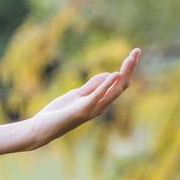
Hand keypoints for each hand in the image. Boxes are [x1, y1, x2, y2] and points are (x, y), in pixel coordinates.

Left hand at [23, 47, 140, 149]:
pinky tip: (115, 74)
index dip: (127, 69)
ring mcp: (93, 109)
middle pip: (122, 86)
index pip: (119, 84)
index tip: (134, 54)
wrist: (42, 129)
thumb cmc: (59, 113)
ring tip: (131, 58)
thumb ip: (92, 86)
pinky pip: (98, 96)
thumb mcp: (77, 94)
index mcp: (99, 102)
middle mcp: (100, 106)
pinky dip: (107, 84)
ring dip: (124, 73)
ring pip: (115, 91)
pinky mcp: (83, 109)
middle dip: (130, 68)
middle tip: (137, 51)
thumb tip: (109, 74)